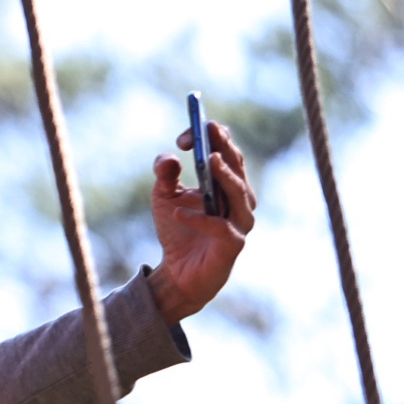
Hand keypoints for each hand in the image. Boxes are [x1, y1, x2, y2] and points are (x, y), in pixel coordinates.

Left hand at [146, 119, 255, 323]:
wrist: (179, 273)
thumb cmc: (177, 229)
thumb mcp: (163, 198)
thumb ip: (164, 175)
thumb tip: (168, 158)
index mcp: (225, 182)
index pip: (226, 151)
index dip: (211, 138)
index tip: (186, 135)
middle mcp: (239, 198)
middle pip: (237, 167)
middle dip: (223, 146)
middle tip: (209, 130)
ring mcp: (239, 222)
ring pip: (239, 194)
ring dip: (225, 175)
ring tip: (208, 160)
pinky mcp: (232, 245)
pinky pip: (221, 229)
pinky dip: (200, 219)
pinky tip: (179, 213)